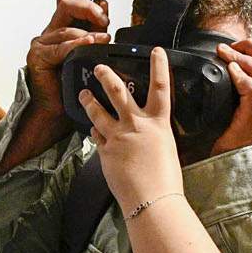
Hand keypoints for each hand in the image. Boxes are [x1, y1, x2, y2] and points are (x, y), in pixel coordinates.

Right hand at [26, 0, 111, 119]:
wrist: (58, 110)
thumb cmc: (74, 83)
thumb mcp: (92, 50)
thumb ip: (96, 28)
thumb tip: (104, 4)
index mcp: (63, 27)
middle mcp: (51, 32)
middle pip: (65, 5)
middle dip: (87, 7)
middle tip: (102, 19)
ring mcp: (42, 44)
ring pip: (66, 28)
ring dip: (88, 32)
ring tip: (103, 39)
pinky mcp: (38, 57)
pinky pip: (59, 47)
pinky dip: (76, 44)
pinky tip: (89, 44)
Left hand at [78, 48, 182, 213]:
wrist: (152, 201)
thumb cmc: (166, 181)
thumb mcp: (167, 150)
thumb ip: (155, 137)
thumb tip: (148, 135)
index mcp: (158, 124)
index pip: (161, 87)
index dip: (159, 66)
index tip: (156, 51)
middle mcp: (137, 126)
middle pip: (118, 92)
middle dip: (107, 76)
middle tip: (99, 68)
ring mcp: (118, 138)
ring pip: (98, 112)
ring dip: (89, 101)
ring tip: (84, 94)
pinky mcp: (105, 152)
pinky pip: (96, 137)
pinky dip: (95, 133)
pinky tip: (93, 131)